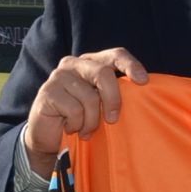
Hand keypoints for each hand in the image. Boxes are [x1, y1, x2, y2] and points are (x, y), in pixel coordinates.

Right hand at [21, 48, 148, 178]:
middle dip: (113, 99)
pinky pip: (74, 110)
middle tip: (113, 119)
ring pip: (89, 98)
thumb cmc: (82, 119)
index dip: (130, 65)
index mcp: (92, 62)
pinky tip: (70, 128)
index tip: (143, 81)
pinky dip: (77, 125)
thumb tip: (142, 92)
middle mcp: (74, 64)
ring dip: (92, 121)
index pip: (115, 55)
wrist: (49, 136)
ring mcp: (59, 76)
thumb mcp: (102, 104)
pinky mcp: (48, 92)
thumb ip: (115, 94)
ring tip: (86, 129)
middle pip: (103, 74)